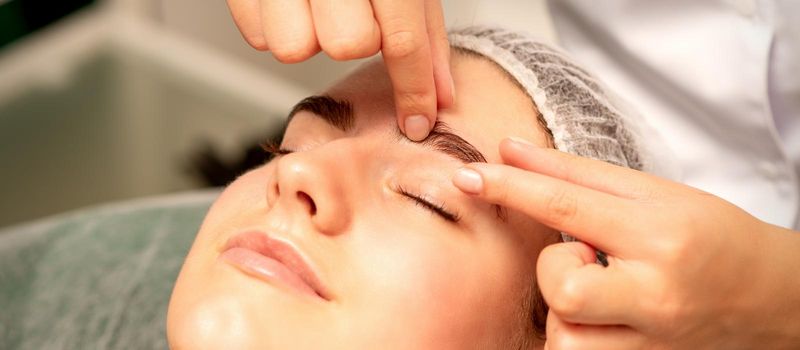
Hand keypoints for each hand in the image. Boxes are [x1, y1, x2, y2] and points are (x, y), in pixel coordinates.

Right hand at [226, 0, 453, 140]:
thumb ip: (424, 34)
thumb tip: (440, 96)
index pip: (403, 37)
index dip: (414, 89)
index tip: (418, 123)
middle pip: (347, 45)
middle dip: (355, 36)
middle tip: (351, 8)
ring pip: (296, 48)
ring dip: (310, 36)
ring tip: (315, 3)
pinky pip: (258, 37)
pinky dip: (274, 27)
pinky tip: (287, 1)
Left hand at [452, 138, 799, 348]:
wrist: (772, 297)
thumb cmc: (712, 236)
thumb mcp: (651, 193)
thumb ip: (574, 174)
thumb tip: (509, 150)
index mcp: (658, 235)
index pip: (565, 207)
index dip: (510, 187)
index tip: (469, 176)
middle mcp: (655, 295)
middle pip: (561, 290)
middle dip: (553, 271)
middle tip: (585, 258)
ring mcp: (652, 343)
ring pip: (565, 342)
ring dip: (565, 312)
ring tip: (600, 291)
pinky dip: (576, 337)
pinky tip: (602, 317)